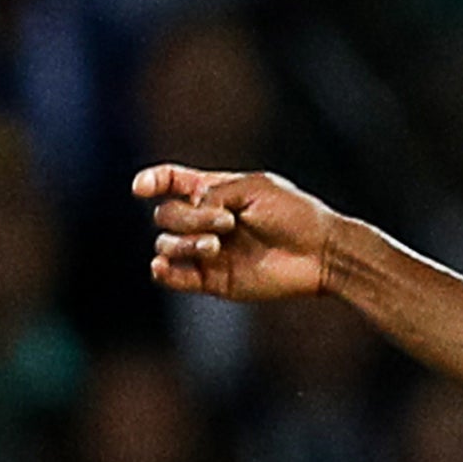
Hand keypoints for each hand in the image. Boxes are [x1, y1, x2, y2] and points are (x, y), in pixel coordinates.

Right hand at [137, 164, 344, 302]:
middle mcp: (207, 221)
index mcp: (217, 193)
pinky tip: (165, 266)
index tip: (142, 187)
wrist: (321, 253)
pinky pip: (171, 276)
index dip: (153, 182)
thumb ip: (215, 193)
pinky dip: (163, 270)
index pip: (173, 182)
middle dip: (190, 217)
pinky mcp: (211, 279)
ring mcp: (207, 251)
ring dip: (184, 242)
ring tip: (216, 245)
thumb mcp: (256, 188)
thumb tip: (188, 211)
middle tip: (228, 222)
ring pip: (166, 244)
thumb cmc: (295, 215)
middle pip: (166, 214)